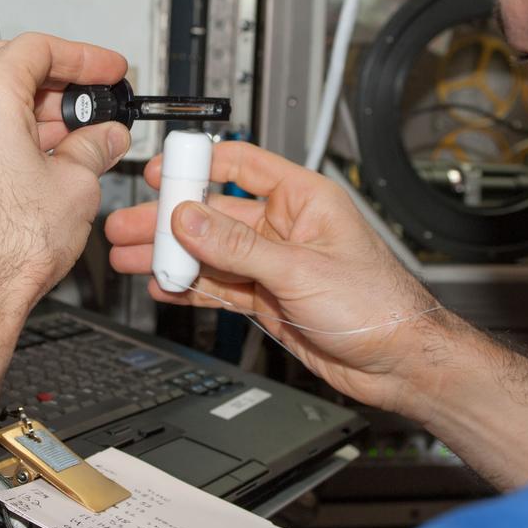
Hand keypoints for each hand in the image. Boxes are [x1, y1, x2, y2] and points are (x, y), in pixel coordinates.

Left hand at [0, 33, 131, 359]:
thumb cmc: (1, 249)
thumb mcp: (74, 187)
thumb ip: (95, 149)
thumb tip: (106, 138)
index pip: (37, 48)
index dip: (83, 56)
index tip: (108, 70)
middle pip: (7, 64)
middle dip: (56, 79)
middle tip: (93, 98)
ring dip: (32, 108)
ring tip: (76, 136)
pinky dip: (6, 131)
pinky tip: (41, 159)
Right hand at [105, 142, 449, 414]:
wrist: (398, 363)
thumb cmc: (379, 305)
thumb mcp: (301, 269)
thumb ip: (239, 246)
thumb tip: (190, 219)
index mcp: (304, 199)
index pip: (242, 166)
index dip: (199, 164)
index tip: (161, 171)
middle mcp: (286, 228)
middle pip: (215, 213)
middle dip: (169, 220)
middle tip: (129, 225)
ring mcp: (274, 264)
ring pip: (211, 253)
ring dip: (172, 255)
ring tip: (131, 257)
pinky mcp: (267, 298)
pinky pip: (219, 286)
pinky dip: (189, 286)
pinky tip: (163, 285)